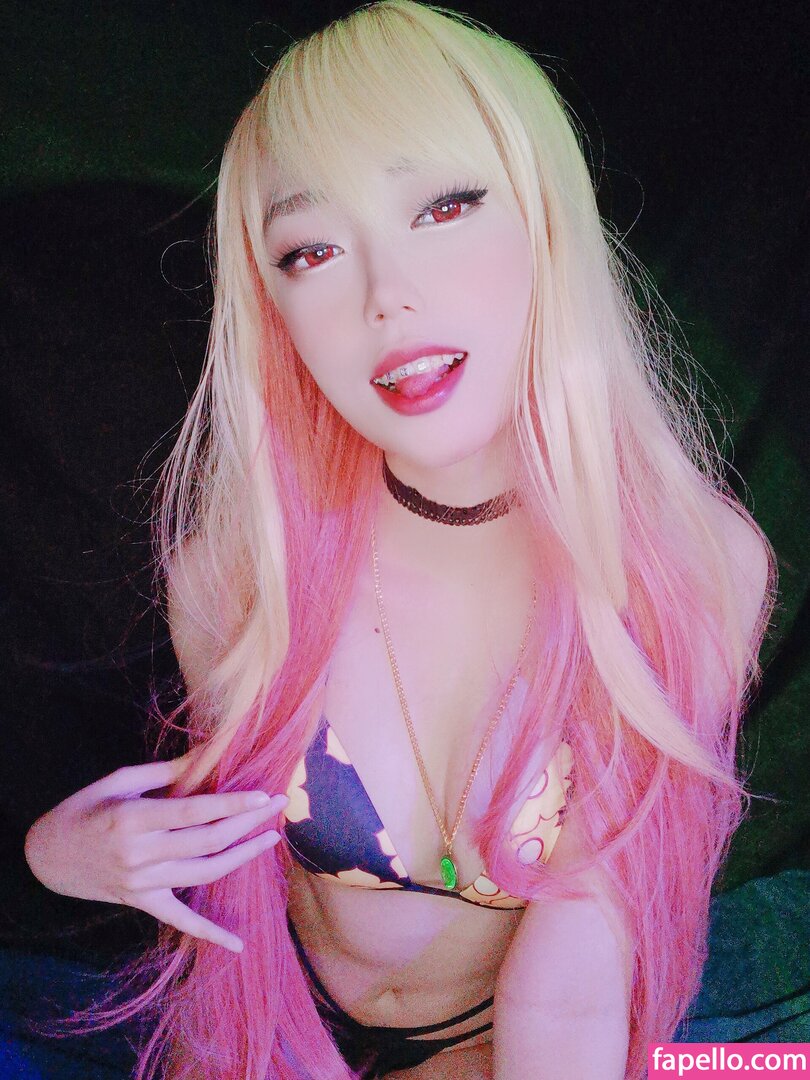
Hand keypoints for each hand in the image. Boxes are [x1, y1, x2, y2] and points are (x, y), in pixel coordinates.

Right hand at [24, 753, 286, 952]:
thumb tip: (209, 751)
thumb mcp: (119, 780)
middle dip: (248, 822)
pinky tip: (238, 943)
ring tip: (270, 837)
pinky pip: (182, 921)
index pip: (195, 812)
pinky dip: (211, 934)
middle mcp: (141, 855)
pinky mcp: (143, 902)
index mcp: (134, 819)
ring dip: (242, 856)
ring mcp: (142, 884)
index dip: (233, 804)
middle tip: (277, 803)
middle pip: (208, 841)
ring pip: (205, 873)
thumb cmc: (85, 808)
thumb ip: (167, 771)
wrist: (46, 855)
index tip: (264, 794)